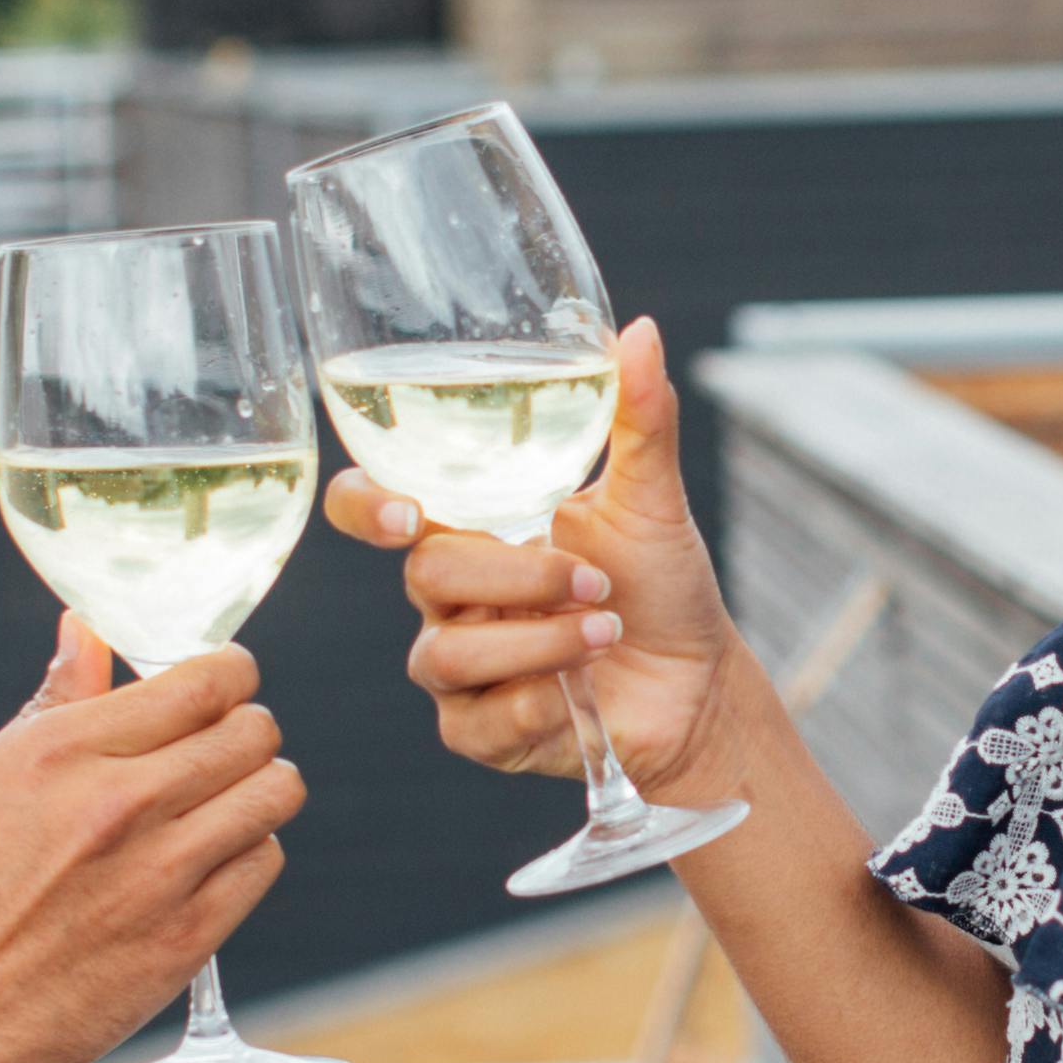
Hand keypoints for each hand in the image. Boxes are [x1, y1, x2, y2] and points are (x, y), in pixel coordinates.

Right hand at [0, 623, 303, 1062]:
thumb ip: (51, 704)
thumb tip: (86, 632)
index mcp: (63, 752)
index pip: (202, 681)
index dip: (227, 673)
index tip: (224, 683)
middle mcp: (121, 802)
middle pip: (253, 729)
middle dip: (246, 727)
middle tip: (223, 745)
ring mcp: (161, 872)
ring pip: (275, 791)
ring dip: (260, 787)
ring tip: (226, 800)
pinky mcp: (187, 937)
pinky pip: (265, 862)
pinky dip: (249, 852)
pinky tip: (211, 860)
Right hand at [322, 317, 745, 802]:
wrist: (699, 684)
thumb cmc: (662, 585)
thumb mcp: (650, 497)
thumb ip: (638, 417)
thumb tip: (638, 330)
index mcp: (473, 526)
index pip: (374, 504)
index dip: (364, 505)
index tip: (405, 512)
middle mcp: (451, 595)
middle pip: (426, 575)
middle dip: (516, 577)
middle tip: (595, 582)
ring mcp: (458, 665)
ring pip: (443, 654)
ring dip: (535, 641)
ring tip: (607, 630)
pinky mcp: (481, 731)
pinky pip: (470, 724)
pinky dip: (531, 703)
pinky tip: (578, 693)